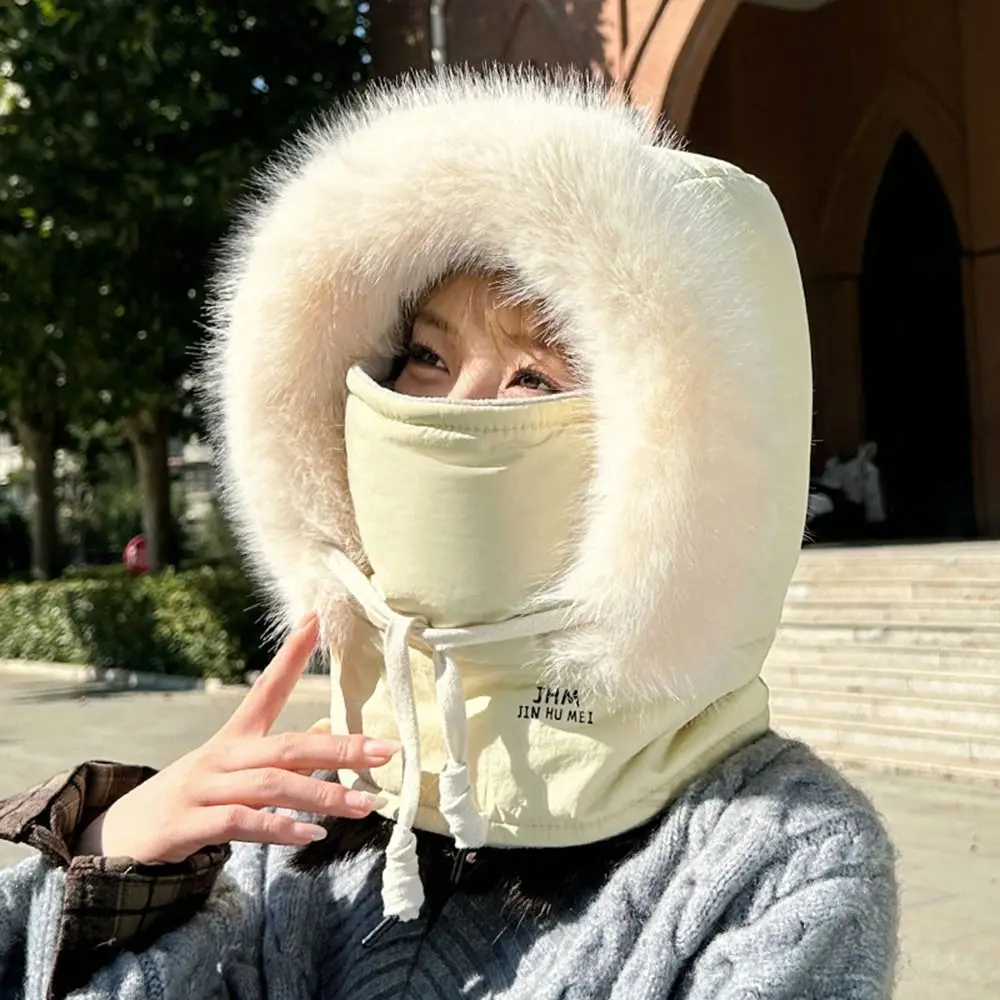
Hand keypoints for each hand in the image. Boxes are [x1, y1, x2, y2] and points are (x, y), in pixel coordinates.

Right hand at [77, 615, 396, 864]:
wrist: (124, 834)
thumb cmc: (194, 796)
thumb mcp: (235, 768)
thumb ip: (281, 755)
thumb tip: (329, 733)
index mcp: (235, 736)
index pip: (266, 687)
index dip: (291, 656)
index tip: (316, 621)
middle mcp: (222, 756)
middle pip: (288, 745)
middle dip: (341, 748)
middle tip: (385, 751)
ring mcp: (204, 788)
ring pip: (271, 785)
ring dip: (323, 795)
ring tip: (364, 804)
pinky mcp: (189, 825)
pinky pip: (241, 823)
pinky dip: (279, 828)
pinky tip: (310, 836)